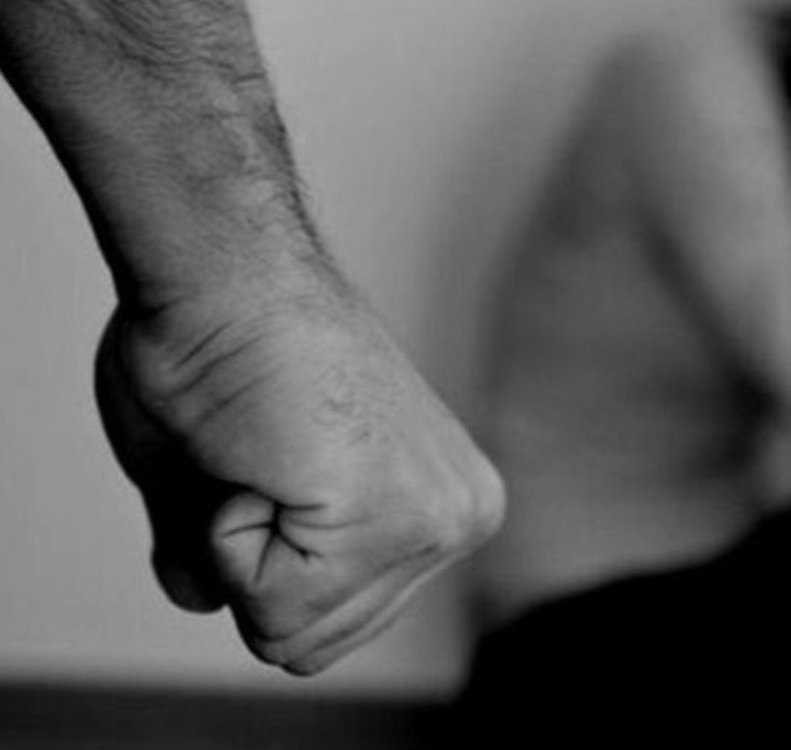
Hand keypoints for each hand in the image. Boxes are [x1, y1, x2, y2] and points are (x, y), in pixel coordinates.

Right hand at [95, 275, 503, 675]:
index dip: (254, 557)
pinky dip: (230, 537)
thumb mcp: (231, 478)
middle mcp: (460, 519)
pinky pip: (274, 609)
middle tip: (261, 454)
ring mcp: (439, 522)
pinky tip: (260, 453)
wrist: (224, 269)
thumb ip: (237, 556)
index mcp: (441, 506)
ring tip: (266, 451)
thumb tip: (206, 594)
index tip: (266, 458)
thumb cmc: (220, 349)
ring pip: (291, 636)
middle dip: (251, 562)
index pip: (328, 622)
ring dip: (241, 548)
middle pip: (315, 643)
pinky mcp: (398, 518)